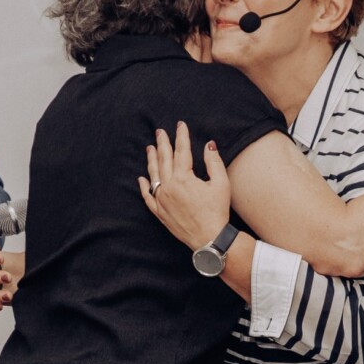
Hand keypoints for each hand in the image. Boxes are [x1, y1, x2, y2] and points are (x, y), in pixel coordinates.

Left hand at [138, 121, 231, 250]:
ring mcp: (162, 200)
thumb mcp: (221, 184)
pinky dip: (144, 187)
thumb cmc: (218, 211)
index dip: (181, 136)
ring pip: (154, 175)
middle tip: (159, 131)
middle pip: (164, 159)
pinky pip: (148, 197)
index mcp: (184, 178)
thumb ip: (213, 162)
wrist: (210, 239)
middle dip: (162, 143)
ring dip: (152, 160)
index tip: (180, 125)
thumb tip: (209, 144)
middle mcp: (169, 187)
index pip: (181, 151)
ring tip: (150, 148)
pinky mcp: (160, 212)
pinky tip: (142, 178)